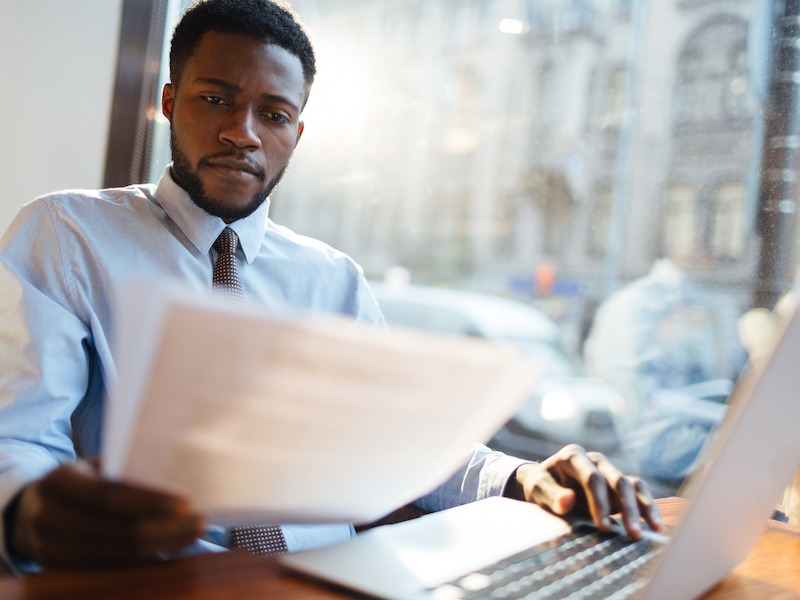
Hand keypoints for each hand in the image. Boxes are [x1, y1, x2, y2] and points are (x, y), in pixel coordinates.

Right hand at [7, 462, 204, 568]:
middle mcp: (47, 516)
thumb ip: (124, 469)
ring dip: (159, 548)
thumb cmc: (80, 482)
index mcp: (58, 481)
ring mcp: (49, 549)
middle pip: (115, 530)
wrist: (30, 513)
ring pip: (114, 554)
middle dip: (164, 529)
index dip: (148, 501)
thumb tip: (182, 467)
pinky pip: (108, 569)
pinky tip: (168, 552)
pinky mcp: (58, 571)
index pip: (108, 494)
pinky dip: (142, 562)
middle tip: (200, 523)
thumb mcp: (92, 467)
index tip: (186, 504)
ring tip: (191, 536)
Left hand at [505, 444, 663, 538]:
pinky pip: (637, 492)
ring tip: (654, 528)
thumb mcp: (537, 489)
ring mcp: (608, 471)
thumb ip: (550, 495)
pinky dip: (647, 506)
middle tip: (633, 533)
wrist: (544, 484)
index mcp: (573, 456)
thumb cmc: (540, 485)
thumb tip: (567, 501)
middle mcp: (595, 460)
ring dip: (643, 507)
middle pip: (617, 480)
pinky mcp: (617, 485)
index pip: (592, 479)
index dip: (599, 502)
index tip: (603, 527)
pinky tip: (656, 524)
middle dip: (627, 508)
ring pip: (632, 485)